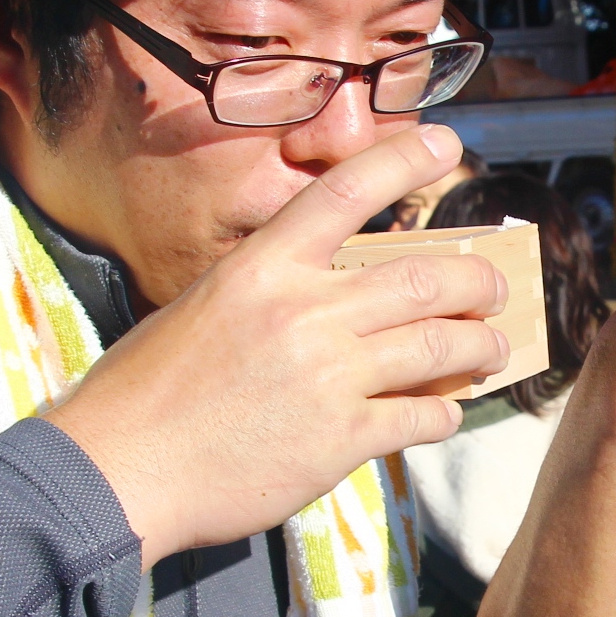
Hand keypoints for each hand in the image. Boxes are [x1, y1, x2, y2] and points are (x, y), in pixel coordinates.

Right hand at [47, 124, 508, 563]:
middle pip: (427, 278)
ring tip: (491, 352)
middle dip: (479, 282)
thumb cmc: (146, 394)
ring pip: (441, 345)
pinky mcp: (341, 439)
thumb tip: (334, 297)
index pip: (347, 190)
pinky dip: (445, 413)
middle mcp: (304, 310)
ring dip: (481, 347)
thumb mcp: (202, 309)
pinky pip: (422, 416)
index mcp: (262, 267)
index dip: (405, 159)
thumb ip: (271, 293)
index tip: (447, 144)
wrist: (119, 472)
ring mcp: (328, 375)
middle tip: (496, 291)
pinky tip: (444, 414)